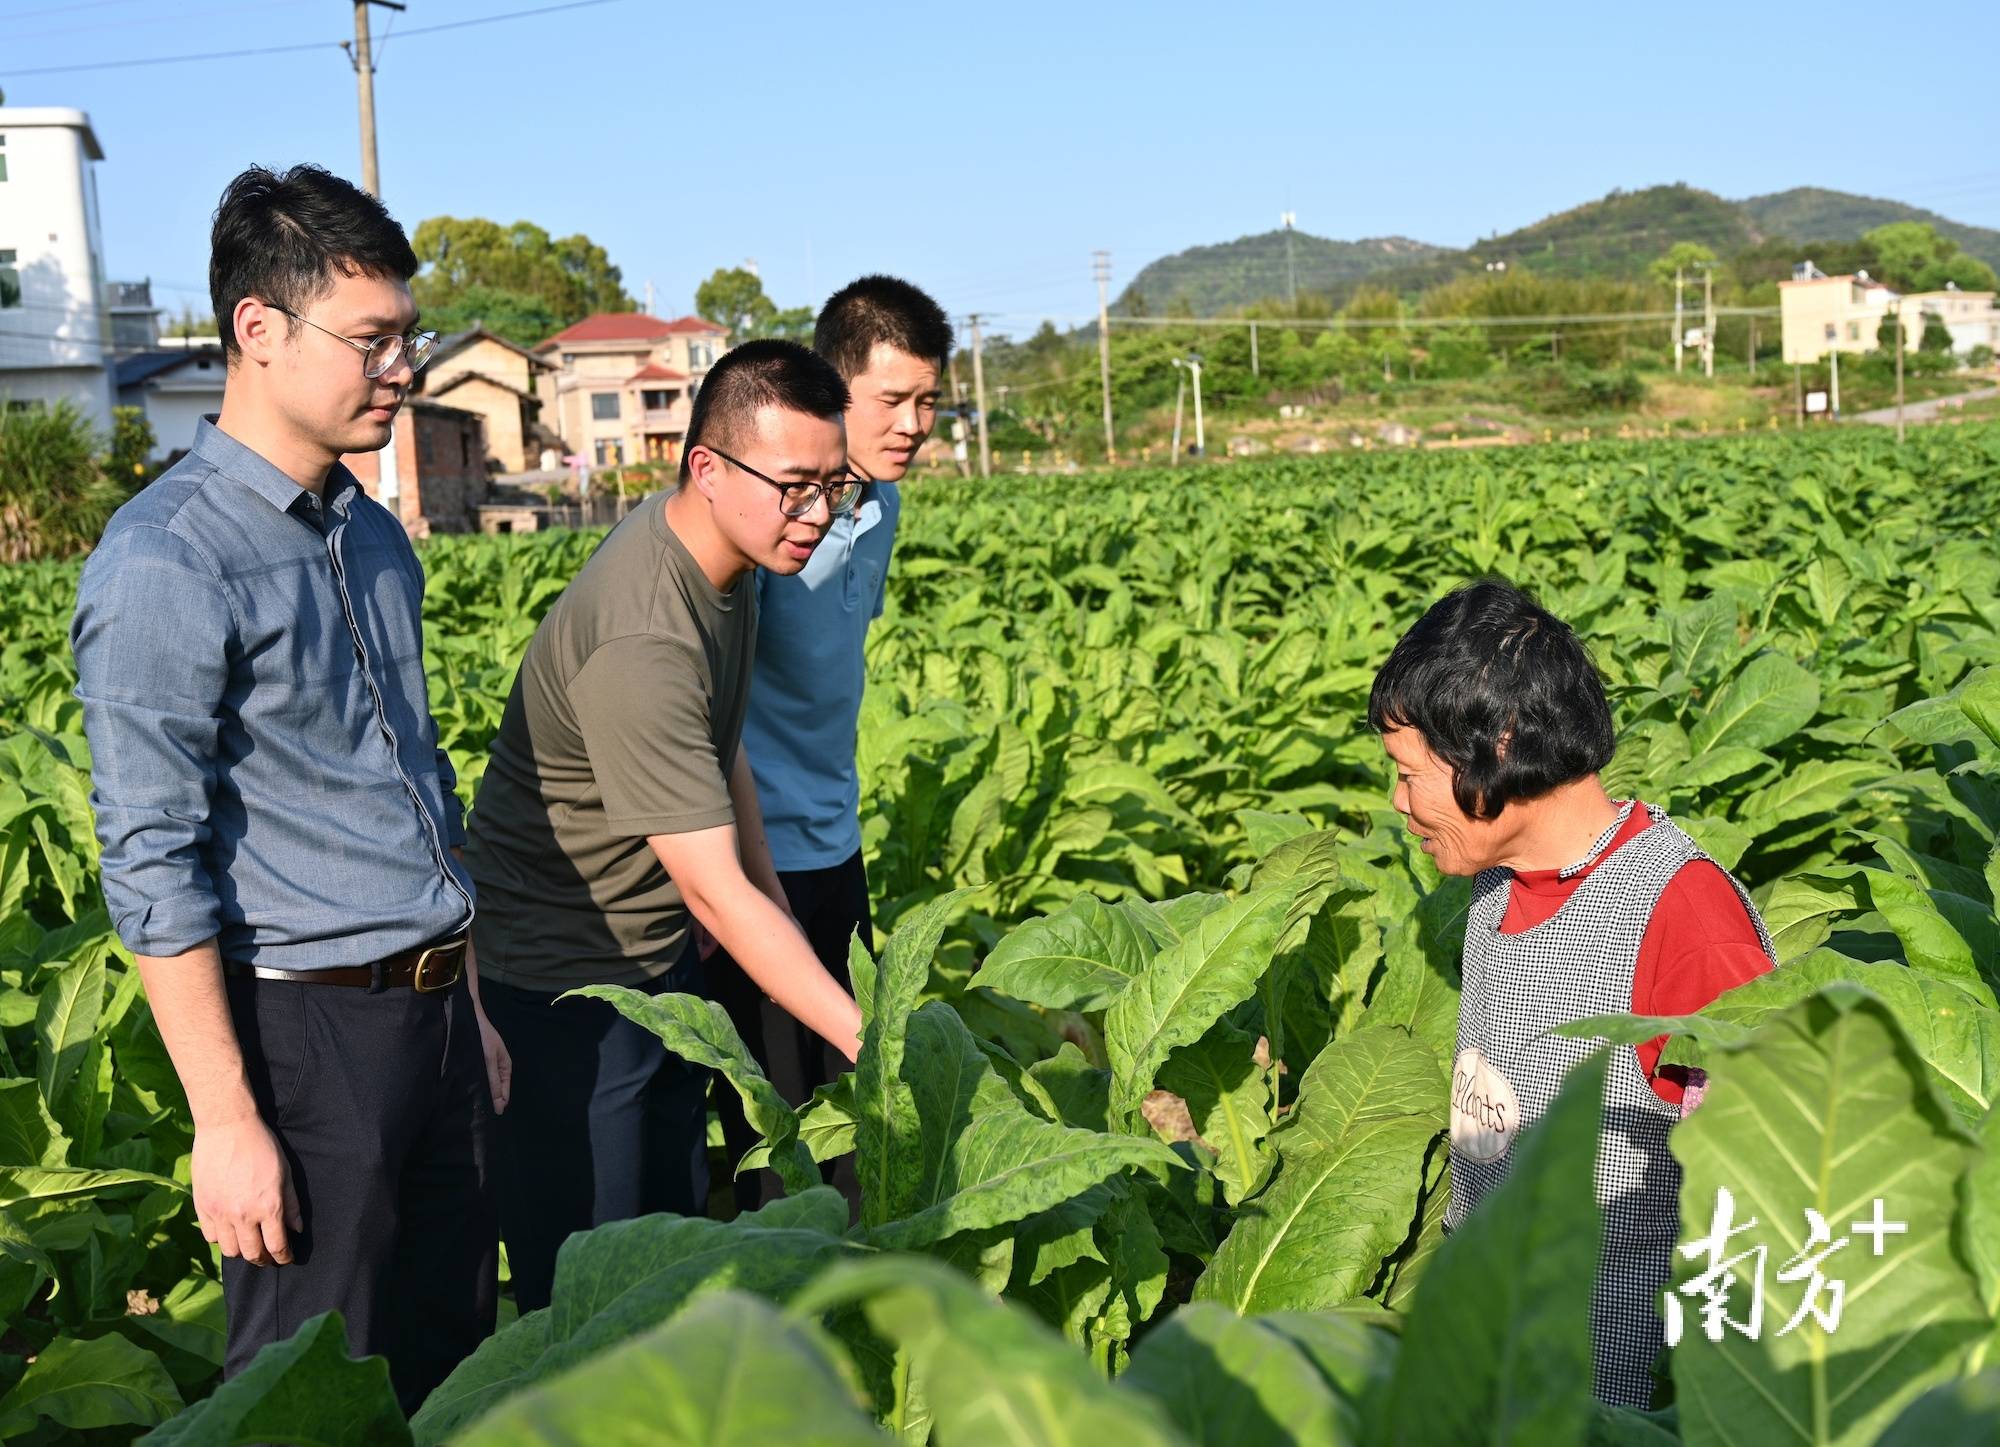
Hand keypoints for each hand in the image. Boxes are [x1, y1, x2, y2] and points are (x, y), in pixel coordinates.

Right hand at [192, 1114, 300, 1267]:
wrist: (227, 1128)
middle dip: (263, 1260)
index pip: (276, 1246)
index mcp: (268, 1207)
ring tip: (248, 1244)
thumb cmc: (262, 1147)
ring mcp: (220, 1213)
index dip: (283, 1257)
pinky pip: (210, 1236)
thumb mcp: (285, 1173)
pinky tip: (229, 1230)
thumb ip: (292, 1204)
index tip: (286, 1259)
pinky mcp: (202, 1207)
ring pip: (229, 1251)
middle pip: (252, 1254)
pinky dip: (221, 1238)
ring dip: (241, 1251)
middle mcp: (243, 1215)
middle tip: (268, 1257)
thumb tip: (296, 1230)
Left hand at [475, 1002, 511, 1113]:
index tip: (487, 1116)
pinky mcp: (473, 1062)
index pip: (504, 1092)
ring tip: (468, 1104)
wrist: (467, 1015)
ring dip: (478, 1092)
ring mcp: (484, 1064)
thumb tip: (500, 1107)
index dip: (498, 1104)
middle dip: (487, 1099)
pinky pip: (475, 1077)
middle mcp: (495, 1067)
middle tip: (476, 1113)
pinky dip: (471, 1084)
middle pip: (494, 1089)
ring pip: (483, 1084)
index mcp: (505, 1066)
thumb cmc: (481, 1035)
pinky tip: (462, 1090)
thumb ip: (493, 1082)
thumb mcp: (488, 1059)